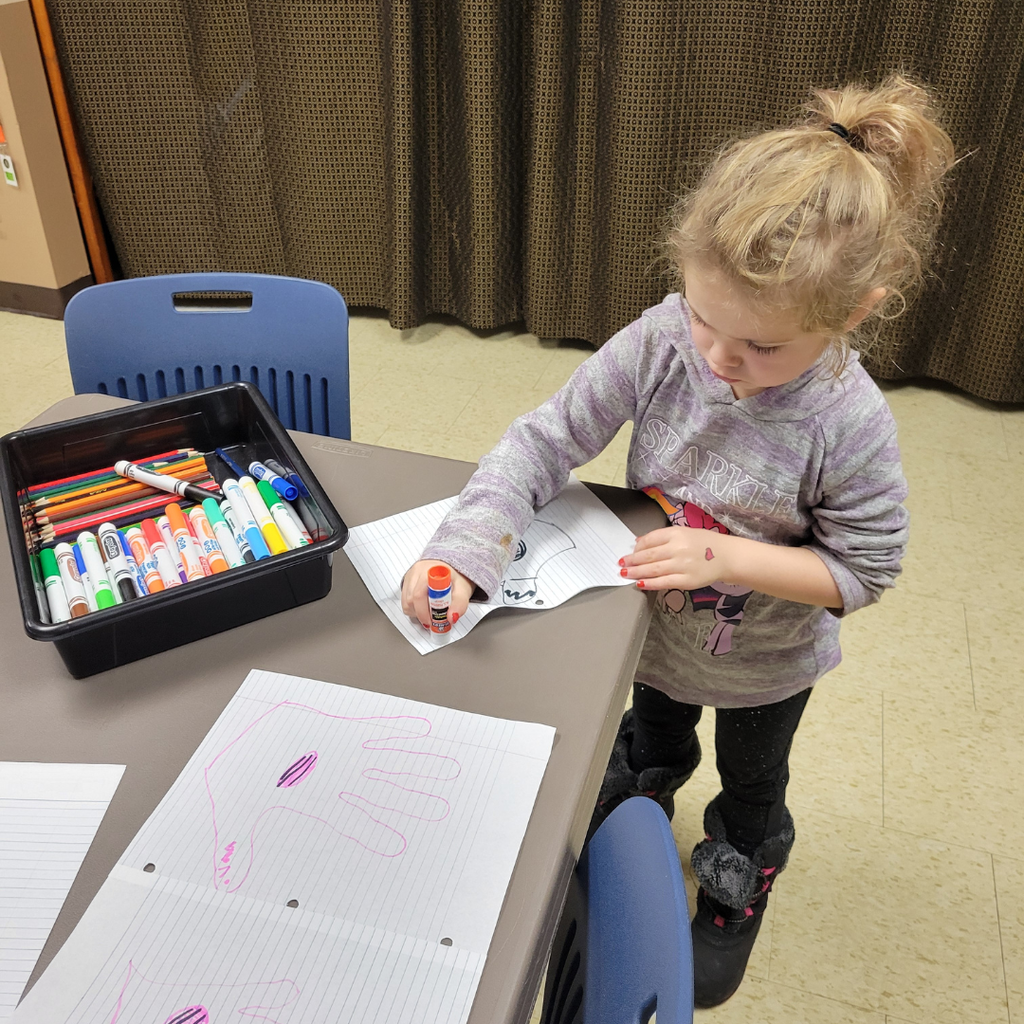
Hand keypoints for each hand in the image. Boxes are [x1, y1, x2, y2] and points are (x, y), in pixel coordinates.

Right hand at [400, 559, 474, 628]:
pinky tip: (424, 607)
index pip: (420, 594)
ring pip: (406, 602)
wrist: (451, 568)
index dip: (424, 611)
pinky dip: (413, 609)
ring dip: (417, 613)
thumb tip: (452, 617)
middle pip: (411, 599)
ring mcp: (410, 575)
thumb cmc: (456, 578)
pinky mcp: (407, 581)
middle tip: (433, 620)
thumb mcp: (463, 590)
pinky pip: (404, 600)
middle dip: (422, 614)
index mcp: (431, 570)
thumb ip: (459, 604)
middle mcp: (417, 571)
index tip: (432, 620)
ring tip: (430, 613)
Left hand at [619, 527, 734, 591]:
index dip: (637, 547)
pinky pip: (664, 582)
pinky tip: (640, 583)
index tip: (630, 552)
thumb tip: (638, 542)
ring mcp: (682, 565)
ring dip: (636, 572)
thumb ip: (662, 537)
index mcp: (677, 533)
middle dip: (632, 560)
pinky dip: (650, 583)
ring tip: (625, 573)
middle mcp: (678, 548)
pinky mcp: (687, 580)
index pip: (650, 540)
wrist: (727, 557)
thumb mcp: (684, 532)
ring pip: (653, 569)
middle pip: (649, 555)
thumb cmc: (704, 543)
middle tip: (621, 564)